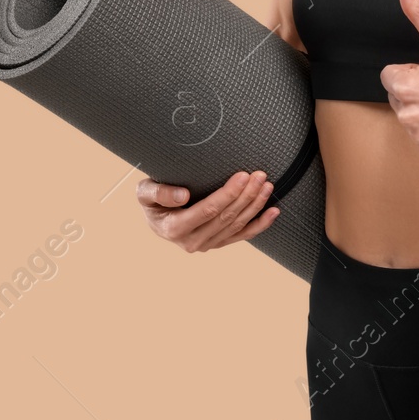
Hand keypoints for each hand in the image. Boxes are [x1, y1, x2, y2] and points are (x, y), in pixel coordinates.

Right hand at [135, 170, 279, 252]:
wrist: (156, 219)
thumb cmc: (151, 202)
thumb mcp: (145, 193)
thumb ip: (159, 193)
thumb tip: (183, 195)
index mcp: (175, 228)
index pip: (209, 210)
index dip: (228, 193)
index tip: (243, 176)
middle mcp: (192, 241)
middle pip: (226, 217)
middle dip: (246, 195)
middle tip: (260, 175)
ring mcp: (207, 244)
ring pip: (237, 225)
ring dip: (255, 205)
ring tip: (267, 186)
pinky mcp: (218, 243)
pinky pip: (242, 235)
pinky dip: (260, 224)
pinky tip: (273, 212)